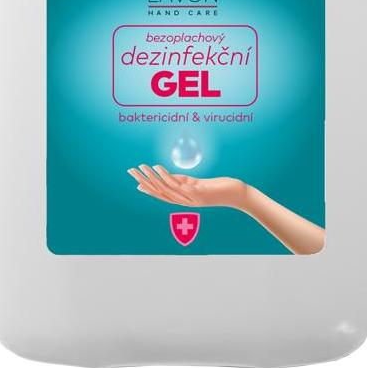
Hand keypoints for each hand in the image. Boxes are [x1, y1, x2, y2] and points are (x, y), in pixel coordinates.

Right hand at [128, 164, 246, 208]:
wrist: (235, 194)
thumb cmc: (216, 188)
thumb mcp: (196, 183)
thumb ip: (181, 180)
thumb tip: (165, 175)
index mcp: (183, 200)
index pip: (161, 194)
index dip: (148, 188)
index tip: (136, 181)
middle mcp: (183, 201)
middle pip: (159, 191)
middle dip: (144, 180)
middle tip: (131, 171)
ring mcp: (189, 198)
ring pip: (165, 188)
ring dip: (151, 176)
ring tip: (141, 166)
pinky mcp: (196, 193)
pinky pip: (176, 184)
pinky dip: (165, 175)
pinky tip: (157, 167)